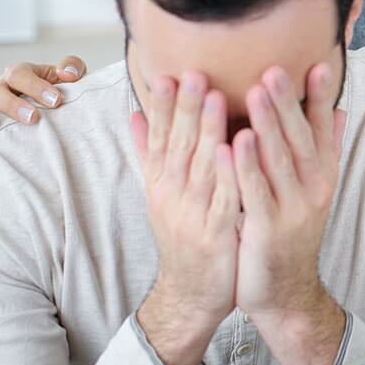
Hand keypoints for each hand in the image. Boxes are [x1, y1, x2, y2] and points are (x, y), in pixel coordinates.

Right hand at [0, 56, 86, 142]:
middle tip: (33, 118)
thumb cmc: (62, 94)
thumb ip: (73, 67)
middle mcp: (2, 90)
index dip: (36, 85)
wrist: (59, 111)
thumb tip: (68, 72)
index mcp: (22, 75)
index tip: (56, 101)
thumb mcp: (71, 78)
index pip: (20, 73)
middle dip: (13, 104)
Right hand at [134, 71, 239, 364]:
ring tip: (214, 96)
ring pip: (198, 166)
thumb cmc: (185, 235)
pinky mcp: (214, 233)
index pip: (159, 136)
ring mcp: (191, 214)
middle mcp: (171, 194)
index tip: (167, 71)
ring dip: (205, 131)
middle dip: (184, 106)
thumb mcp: (163, 193)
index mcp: (161, 182)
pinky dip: (225, 175)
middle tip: (192, 71)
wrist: (192, 294)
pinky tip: (232, 150)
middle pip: (176, 144)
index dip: (162, 105)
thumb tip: (133, 114)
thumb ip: (151, 153)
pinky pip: (221, 200)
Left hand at [223, 63, 346, 364]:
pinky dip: (244, 167)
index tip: (319, 63)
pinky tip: (232, 143)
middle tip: (276, 68)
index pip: (324, 128)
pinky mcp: (267, 229)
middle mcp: (313, 189)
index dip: (321, 97)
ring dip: (267, 125)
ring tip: (255, 91)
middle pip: (301, 138)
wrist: (283, 291)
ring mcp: (292, 209)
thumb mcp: (313, 191)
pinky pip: (254, 193)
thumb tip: (340, 111)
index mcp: (322, 175)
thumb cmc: (289, 233)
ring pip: (279, 160)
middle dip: (288, 102)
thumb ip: (325, 150)